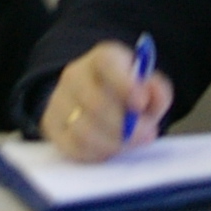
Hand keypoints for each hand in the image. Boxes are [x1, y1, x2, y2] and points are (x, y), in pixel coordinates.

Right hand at [42, 40, 172, 162]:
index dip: (124, 84)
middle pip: (95, 103)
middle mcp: (76, 75)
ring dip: (113, 143)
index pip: (106, 63)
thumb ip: (157, 91)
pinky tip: (110, 148)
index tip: (141, 104)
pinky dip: (97, 153)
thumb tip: (152, 95)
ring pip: (83, 130)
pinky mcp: (53, 126)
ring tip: (128, 143)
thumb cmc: (126, 94)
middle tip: (147, 133)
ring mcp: (60, 101)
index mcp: (102, 58)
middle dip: (126, 126)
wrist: (94, 100)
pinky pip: (73, 147)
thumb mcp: (147, 88)